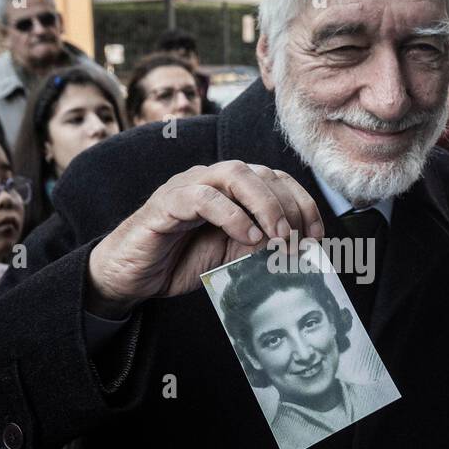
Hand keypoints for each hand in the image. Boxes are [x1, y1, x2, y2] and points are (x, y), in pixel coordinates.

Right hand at [87, 161, 324, 317]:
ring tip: (278, 236)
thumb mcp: (232, 255)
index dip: (302, 204)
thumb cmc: (180, 260)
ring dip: (264, 204)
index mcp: (231, 190)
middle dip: (287, 205)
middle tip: (298, 240)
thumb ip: (261, 245)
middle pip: (261, 172)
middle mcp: (212, 180)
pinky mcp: (166, 203)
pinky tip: (247, 236)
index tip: (316, 236)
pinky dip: (230, 214)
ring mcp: (188, 186)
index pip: (276, 180)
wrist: (132, 276)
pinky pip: (202, 196)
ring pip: (234, 173)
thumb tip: (297, 245)